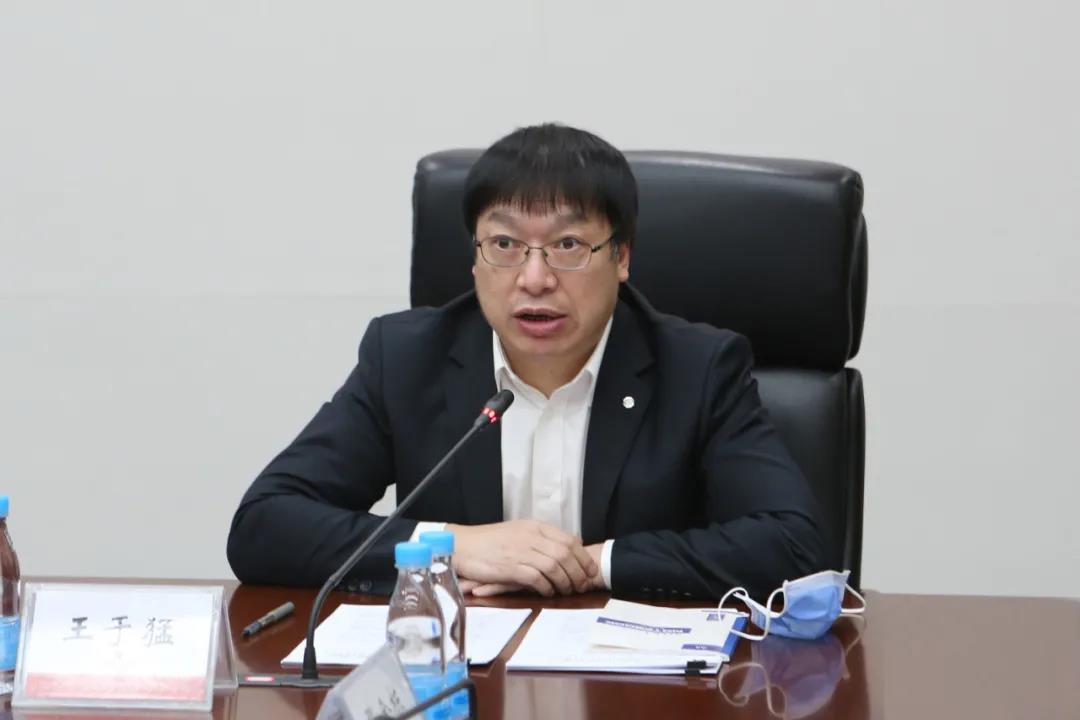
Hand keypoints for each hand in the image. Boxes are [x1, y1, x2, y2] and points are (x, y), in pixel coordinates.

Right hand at [446, 520, 597, 596]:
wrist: (462, 545)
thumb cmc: (490, 541)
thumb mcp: (519, 532)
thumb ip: (540, 538)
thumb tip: (565, 549)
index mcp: (535, 527)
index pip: (569, 540)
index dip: (584, 557)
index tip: (590, 571)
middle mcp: (531, 536)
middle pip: (566, 554)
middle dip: (579, 573)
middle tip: (582, 586)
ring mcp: (521, 551)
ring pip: (555, 567)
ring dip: (565, 582)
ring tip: (567, 591)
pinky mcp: (511, 567)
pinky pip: (537, 579)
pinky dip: (547, 588)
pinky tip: (548, 592)